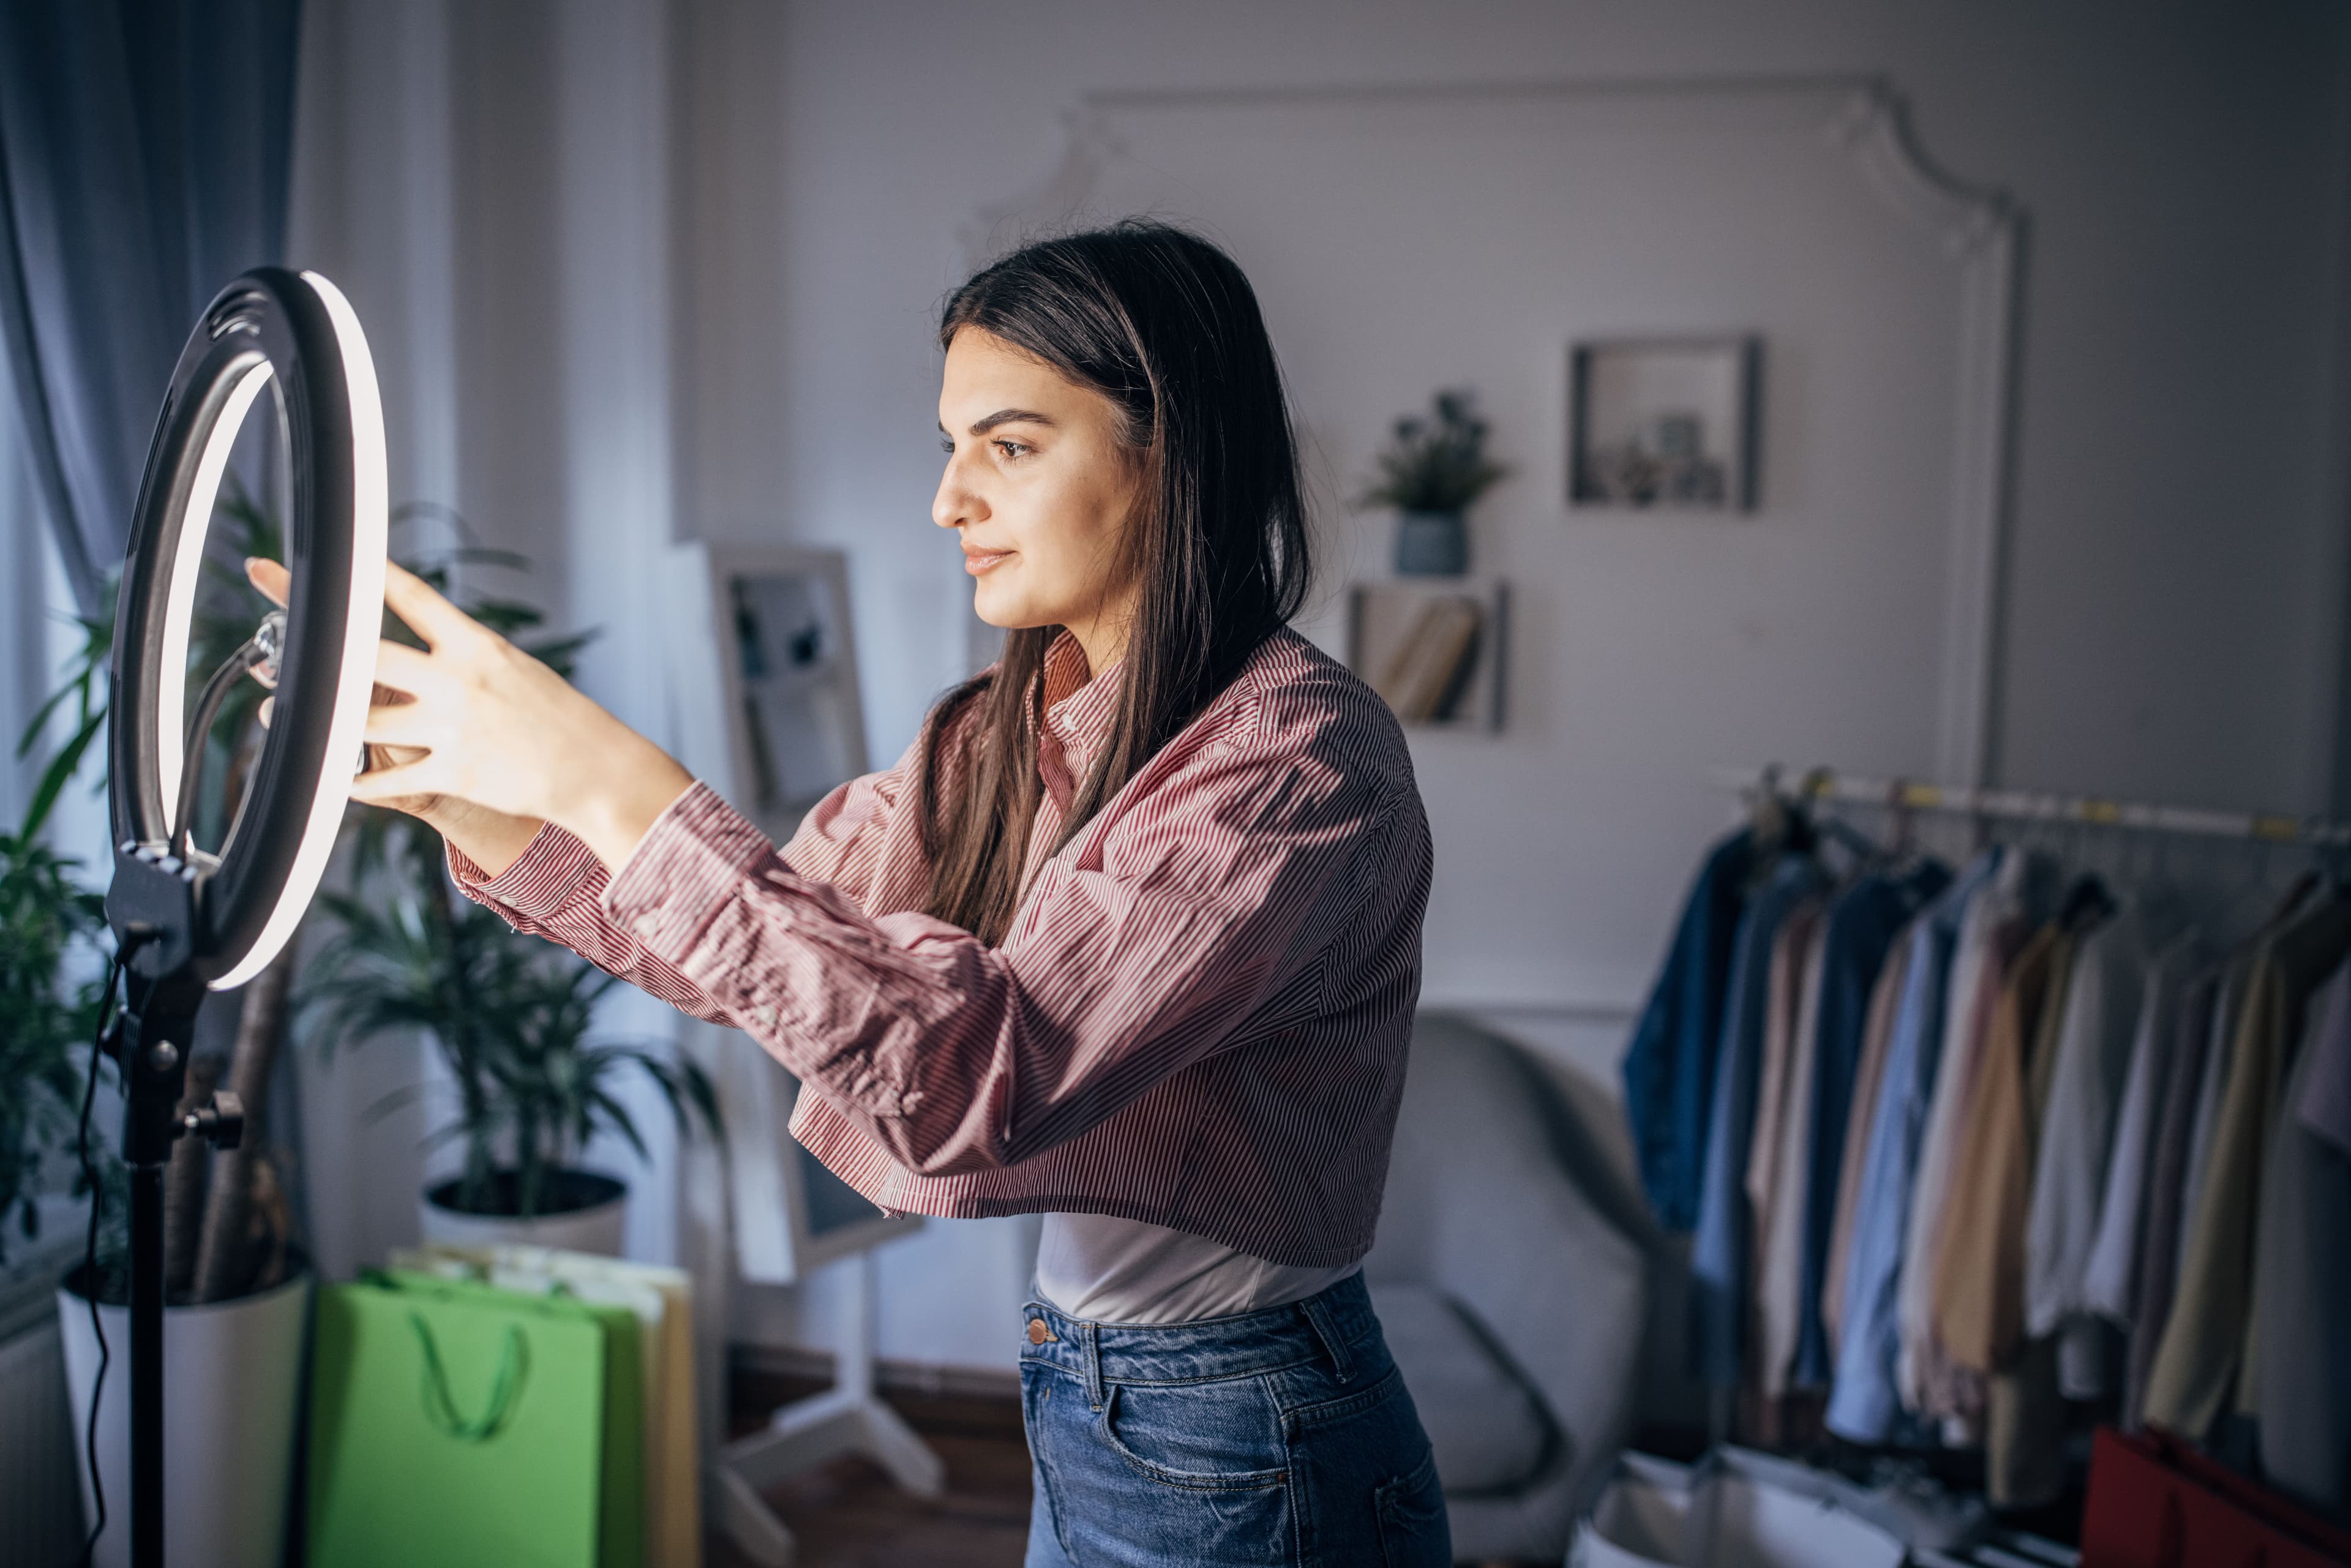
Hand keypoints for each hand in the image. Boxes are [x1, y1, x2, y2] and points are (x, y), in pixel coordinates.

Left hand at [243, 557, 694, 871]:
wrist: (594, 768)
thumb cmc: (554, 715)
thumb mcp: (511, 668)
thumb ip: (459, 655)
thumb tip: (415, 643)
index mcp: (475, 646)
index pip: (411, 597)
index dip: (364, 574)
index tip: (324, 558)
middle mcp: (458, 682)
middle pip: (369, 657)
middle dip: (315, 641)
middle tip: (272, 622)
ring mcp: (453, 729)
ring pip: (364, 721)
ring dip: (319, 719)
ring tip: (283, 712)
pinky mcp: (453, 774)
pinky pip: (387, 779)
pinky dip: (355, 781)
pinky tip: (332, 778)